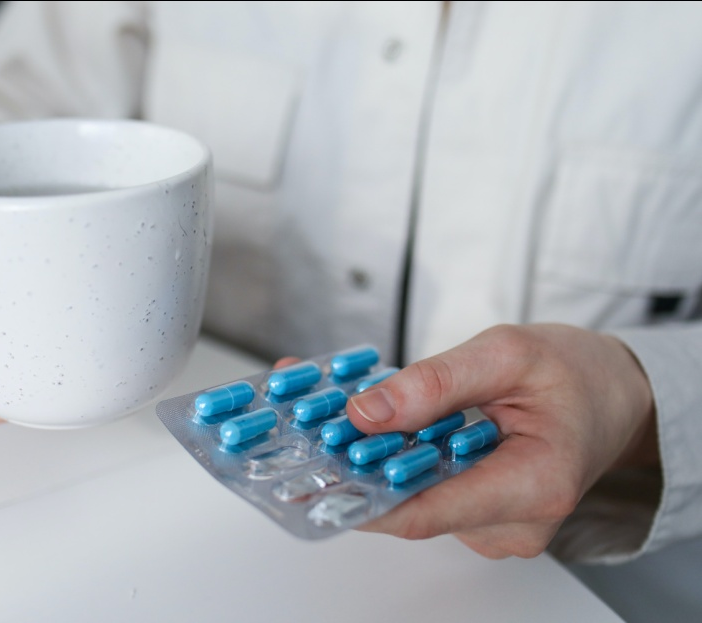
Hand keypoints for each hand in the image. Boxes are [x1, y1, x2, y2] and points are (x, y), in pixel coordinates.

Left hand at [338, 324, 656, 557]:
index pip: (426, 511)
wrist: (612, 394)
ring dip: (369, 456)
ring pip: (411, 496)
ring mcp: (494, 523)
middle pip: (411, 505)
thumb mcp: (509, 353)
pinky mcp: (478, 512)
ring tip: (323, 412)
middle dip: (352, 464)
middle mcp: (512, 522)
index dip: (361, 494)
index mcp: (534, 486)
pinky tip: (365, 422)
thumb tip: (367, 412)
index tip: (309, 473)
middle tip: (297, 427)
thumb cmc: (576, 373)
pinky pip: (424, 489)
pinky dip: (393, 456)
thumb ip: (438, 382)